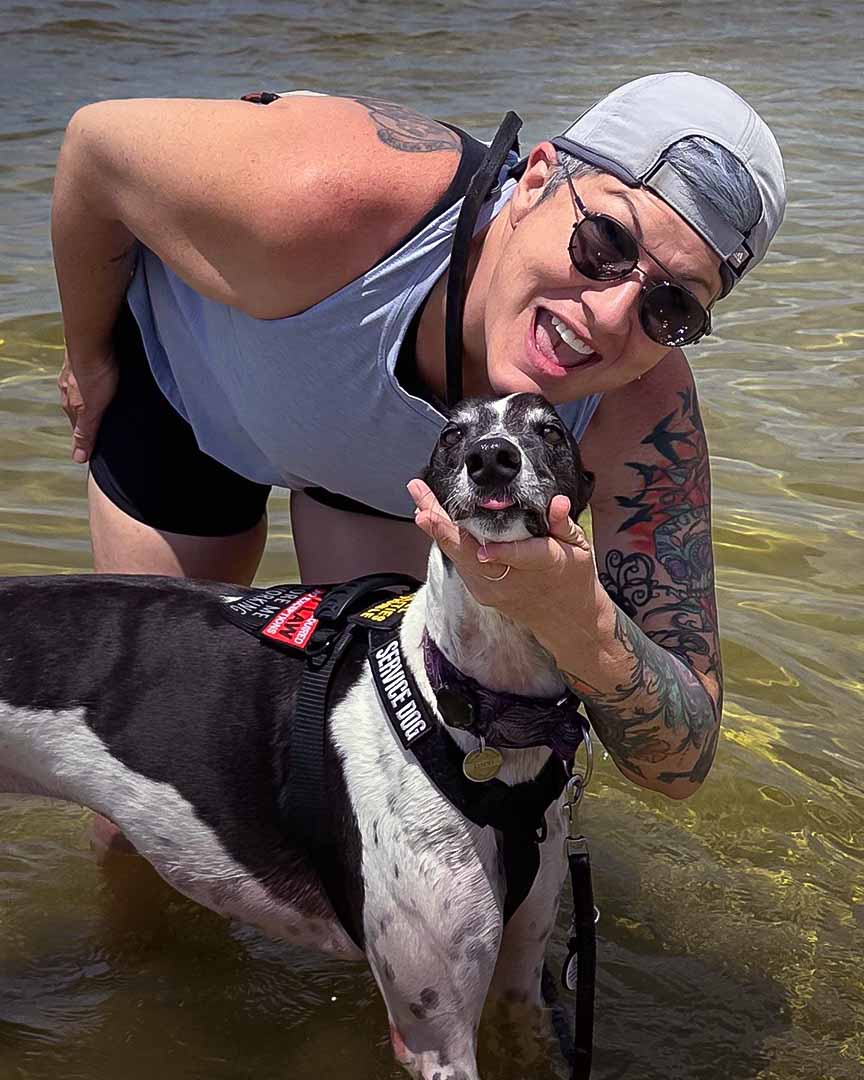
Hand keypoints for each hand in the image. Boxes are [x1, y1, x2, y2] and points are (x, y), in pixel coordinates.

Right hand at [58, 347, 117, 462]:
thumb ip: (86, 432)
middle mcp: (69, 387)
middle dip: (94, 414)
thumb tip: (78, 458)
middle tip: (109, 421)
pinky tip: (110, 378)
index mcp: (70, 403)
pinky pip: (93, 373)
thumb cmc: (94, 372)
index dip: (90, 436)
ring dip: (97, 396)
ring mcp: (76, 371)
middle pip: (81, 407)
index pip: (78, 427)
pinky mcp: (87, 357)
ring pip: (86, 390)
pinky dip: (101, 379)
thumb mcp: (92, 408)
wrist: (93, 336)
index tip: (100, 444)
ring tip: (112, 400)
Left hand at [407, 478, 606, 648]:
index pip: (522, 557)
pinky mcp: (482, 593)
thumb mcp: (579, 549)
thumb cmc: (573, 577)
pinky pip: (460, 563)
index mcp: (543, 565)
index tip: (484, 549)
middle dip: (446, 529)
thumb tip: (557, 503)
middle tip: (424, 506)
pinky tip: (432, 521)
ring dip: (437, 531)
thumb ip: (564, 524)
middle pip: (473, 554)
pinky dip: (445, 542)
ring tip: (420, 504)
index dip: (502, 553)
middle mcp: (512, 580)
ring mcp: (493, 589)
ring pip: (460, 558)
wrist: (565, 618)